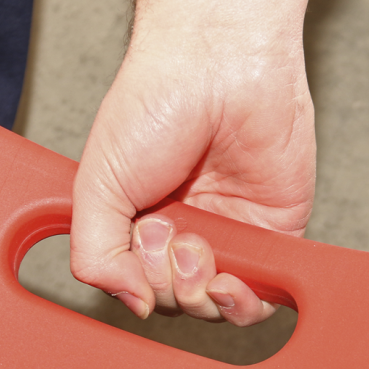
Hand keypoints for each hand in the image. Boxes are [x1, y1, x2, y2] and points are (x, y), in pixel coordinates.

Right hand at [70, 0, 316, 325]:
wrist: (218, 62)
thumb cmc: (153, 104)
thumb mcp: (97, 185)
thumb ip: (95, 254)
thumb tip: (132, 304)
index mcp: (141, 221)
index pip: (138, 285)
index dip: (137, 279)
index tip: (138, 235)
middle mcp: (186, 230)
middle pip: (176, 300)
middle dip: (165, 277)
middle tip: (165, 227)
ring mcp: (231, 232)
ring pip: (216, 306)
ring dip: (199, 291)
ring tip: (196, 244)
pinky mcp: (274, 231)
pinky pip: (265, 292)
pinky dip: (246, 304)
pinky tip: (228, 283)